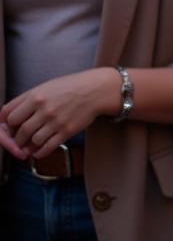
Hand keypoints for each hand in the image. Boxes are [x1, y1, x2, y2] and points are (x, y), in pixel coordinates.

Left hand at [0, 67, 118, 159]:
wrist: (96, 90)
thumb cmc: (71, 87)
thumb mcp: (45, 87)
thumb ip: (26, 99)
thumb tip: (8, 116)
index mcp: (36, 97)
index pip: (8, 116)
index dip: (6, 124)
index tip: (10, 128)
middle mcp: (45, 109)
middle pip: (20, 131)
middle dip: (17, 138)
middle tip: (18, 139)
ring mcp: (56, 121)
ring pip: (32, 141)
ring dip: (28, 146)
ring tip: (28, 146)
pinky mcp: (67, 131)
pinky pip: (47, 147)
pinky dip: (39, 153)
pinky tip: (38, 151)